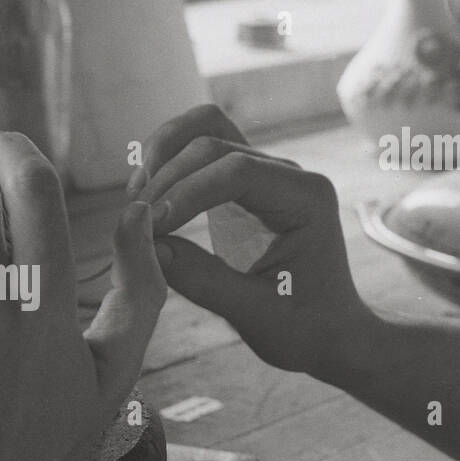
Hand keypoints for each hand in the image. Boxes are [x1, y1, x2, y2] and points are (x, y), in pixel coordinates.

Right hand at [130, 105, 369, 377]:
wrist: (326, 330)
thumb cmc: (304, 327)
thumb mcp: (256, 315)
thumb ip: (204, 281)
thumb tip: (149, 247)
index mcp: (305, 199)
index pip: (237, 172)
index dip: (187, 191)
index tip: (151, 225)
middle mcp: (288, 174)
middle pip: (214, 143)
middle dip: (168, 176)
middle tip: (133, 222)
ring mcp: (264, 172)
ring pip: (206, 129)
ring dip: (164, 153)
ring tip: (134, 197)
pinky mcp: (241, 182)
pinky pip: (200, 147)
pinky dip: (169, 160)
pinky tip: (146, 193)